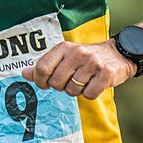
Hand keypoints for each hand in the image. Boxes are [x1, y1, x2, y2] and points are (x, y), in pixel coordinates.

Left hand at [21, 40, 135, 99]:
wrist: (118, 53)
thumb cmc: (86, 58)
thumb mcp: (65, 56)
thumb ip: (45, 65)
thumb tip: (24, 74)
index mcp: (65, 47)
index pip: (42, 68)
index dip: (40, 81)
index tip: (44, 84)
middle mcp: (78, 53)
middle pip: (56, 83)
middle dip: (61, 87)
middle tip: (70, 81)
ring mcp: (93, 63)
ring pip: (72, 90)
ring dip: (77, 91)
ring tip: (84, 80)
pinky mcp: (107, 74)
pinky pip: (89, 94)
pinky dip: (90, 93)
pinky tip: (95, 83)